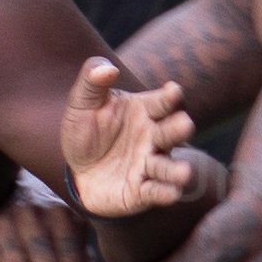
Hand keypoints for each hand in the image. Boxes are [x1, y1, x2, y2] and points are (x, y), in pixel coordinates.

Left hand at [64, 53, 217, 222]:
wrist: (77, 171)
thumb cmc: (86, 131)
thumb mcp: (81, 103)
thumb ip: (92, 81)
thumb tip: (108, 68)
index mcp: (143, 111)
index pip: (162, 102)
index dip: (169, 97)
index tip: (172, 91)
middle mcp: (153, 137)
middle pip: (172, 131)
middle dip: (179, 129)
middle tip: (185, 124)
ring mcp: (149, 164)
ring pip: (168, 166)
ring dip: (177, 170)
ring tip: (184, 173)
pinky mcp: (142, 190)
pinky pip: (157, 191)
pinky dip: (165, 192)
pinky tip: (172, 193)